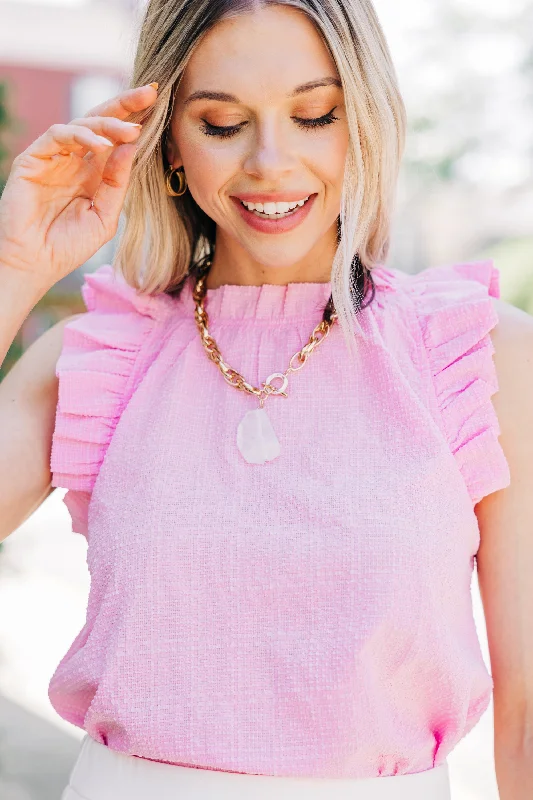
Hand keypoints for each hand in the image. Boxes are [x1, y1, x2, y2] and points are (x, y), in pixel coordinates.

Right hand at [0, 83, 157, 289]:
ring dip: (108, 124)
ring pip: (81, 124)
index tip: (160, 104)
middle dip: (125, 105)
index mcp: (93, 173)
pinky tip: (101, 146)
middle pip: (100, 121)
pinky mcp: (33, 159)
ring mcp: (53, 157)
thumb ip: (117, 184)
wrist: (35, 264)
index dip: (135, 120)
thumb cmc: (68, 246)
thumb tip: (132, 147)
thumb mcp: (105, 217)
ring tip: (131, 132)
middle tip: (150, 94)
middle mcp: (74, 160)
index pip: (116, 139)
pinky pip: (57, 135)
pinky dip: (80, 136)